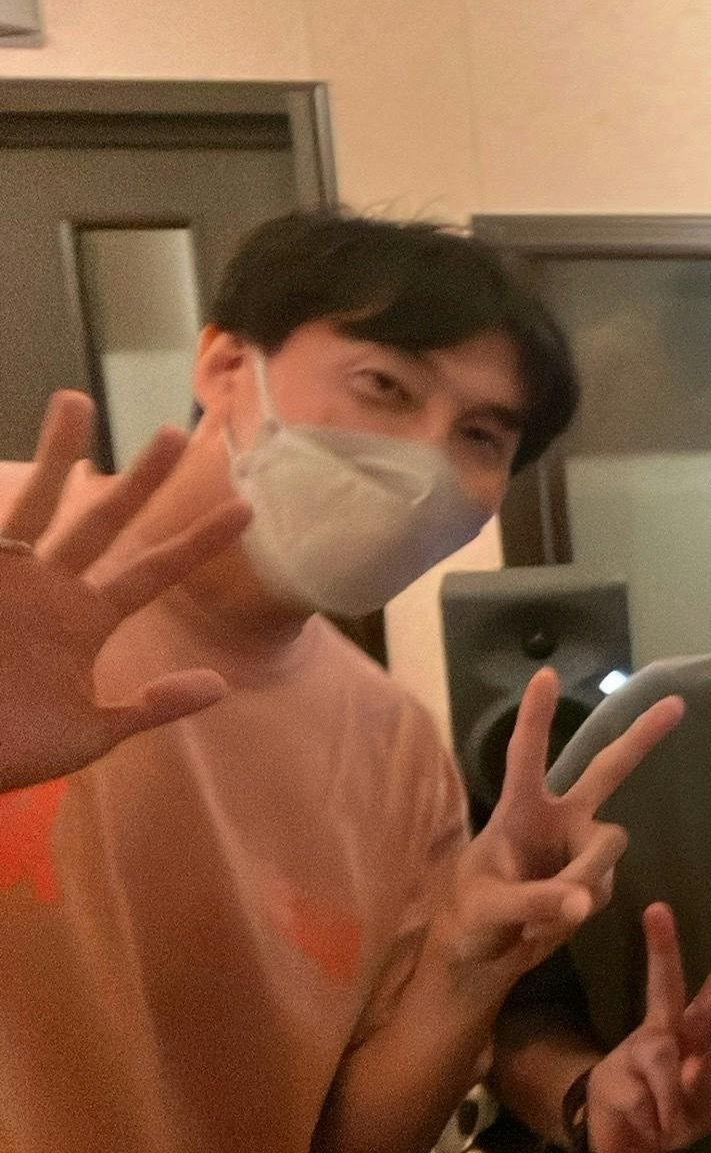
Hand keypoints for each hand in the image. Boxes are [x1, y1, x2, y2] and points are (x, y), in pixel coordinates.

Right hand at [0, 391, 250, 790]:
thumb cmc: (5, 752)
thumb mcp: (89, 732)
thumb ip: (151, 707)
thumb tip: (220, 684)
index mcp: (83, 621)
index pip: (152, 571)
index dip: (197, 542)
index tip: (245, 510)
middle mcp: (47, 590)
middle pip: (103, 522)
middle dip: (140, 481)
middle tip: (178, 434)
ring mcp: (5, 583)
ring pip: (36, 504)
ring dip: (53, 454)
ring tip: (74, 401)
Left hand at [430, 667, 683, 994]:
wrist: (481, 962)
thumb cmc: (469, 921)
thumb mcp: (487, 910)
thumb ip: (534, 903)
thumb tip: (583, 903)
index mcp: (518, 812)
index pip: (526, 757)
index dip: (536, 717)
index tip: (546, 674)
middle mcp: (556, 820)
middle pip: (606, 771)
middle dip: (640, 738)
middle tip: (676, 704)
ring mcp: (578, 850)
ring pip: (607, 849)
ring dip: (584, 880)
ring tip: (544, 918)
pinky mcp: (594, 881)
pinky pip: (605, 889)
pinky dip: (580, 911)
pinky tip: (547, 928)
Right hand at [585, 902, 710, 1152]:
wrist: (628, 1146)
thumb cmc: (676, 1114)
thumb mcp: (703, 1107)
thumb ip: (703, 1085)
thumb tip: (690, 1062)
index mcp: (692, 1032)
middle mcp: (661, 1032)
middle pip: (664, 987)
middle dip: (662, 950)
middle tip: (657, 908)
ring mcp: (634, 1053)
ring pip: (664, 1063)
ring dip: (674, 1104)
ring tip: (669, 1124)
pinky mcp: (612, 1081)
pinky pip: (648, 1103)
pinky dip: (658, 1127)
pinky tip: (649, 1129)